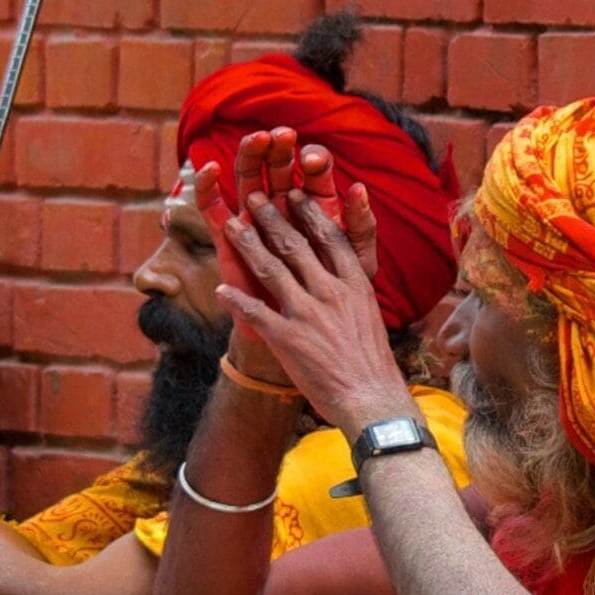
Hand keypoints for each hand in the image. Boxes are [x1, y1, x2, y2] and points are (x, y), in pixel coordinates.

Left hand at [214, 128, 407, 433]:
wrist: (372, 399)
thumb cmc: (373, 361)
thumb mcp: (370, 313)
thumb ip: (353, 288)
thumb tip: (341, 269)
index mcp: (354, 284)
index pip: (330, 238)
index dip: (309, 214)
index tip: (294, 195)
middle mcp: (330, 292)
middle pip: (295, 245)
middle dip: (271, 218)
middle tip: (253, 198)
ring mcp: (307, 314)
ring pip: (271, 269)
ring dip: (247, 244)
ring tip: (231, 226)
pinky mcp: (288, 339)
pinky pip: (255, 312)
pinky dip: (236, 299)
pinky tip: (221, 287)